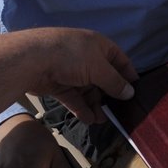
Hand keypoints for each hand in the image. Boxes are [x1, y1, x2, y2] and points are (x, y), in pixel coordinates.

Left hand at [22, 28, 137, 123]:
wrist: (32, 60)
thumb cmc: (72, 56)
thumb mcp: (99, 68)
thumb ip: (115, 82)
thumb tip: (130, 93)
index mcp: (99, 46)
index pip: (119, 61)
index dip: (127, 75)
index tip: (135, 92)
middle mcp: (86, 58)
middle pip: (103, 78)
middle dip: (110, 96)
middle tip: (117, 112)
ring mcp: (71, 72)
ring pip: (88, 91)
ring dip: (95, 105)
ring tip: (101, 120)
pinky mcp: (58, 84)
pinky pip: (74, 98)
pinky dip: (81, 108)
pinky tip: (88, 119)